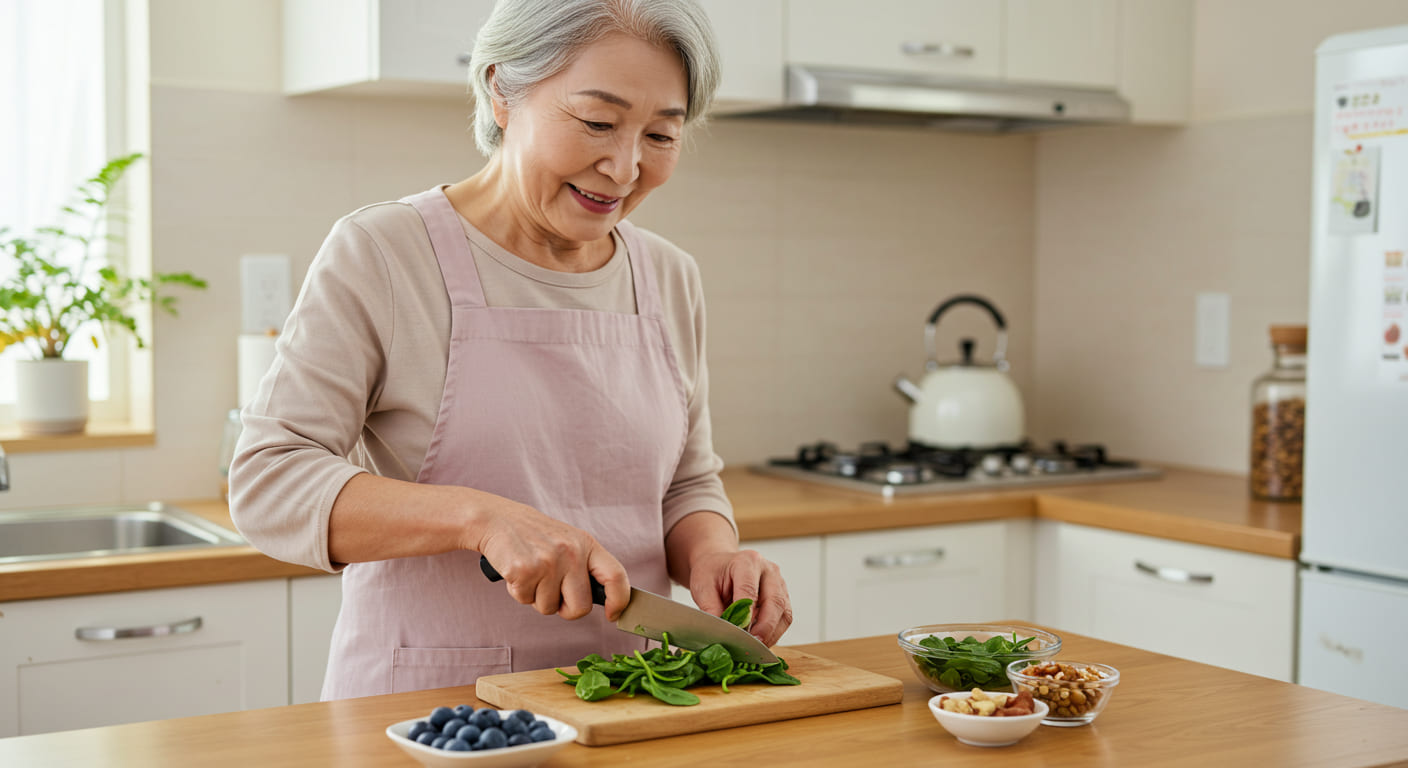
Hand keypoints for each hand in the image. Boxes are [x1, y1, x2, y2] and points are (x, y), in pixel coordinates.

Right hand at [470, 497, 629, 621]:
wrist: (497, 519)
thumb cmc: (534, 535)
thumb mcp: (568, 541)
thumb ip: (584, 566)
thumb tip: (604, 599)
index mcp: (586, 544)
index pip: (615, 576)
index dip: (619, 601)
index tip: (613, 615)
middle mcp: (571, 552)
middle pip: (581, 607)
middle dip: (565, 609)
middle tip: (552, 591)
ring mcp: (548, 562)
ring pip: (549, 608)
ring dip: (537, 598)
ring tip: (531, 572)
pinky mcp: (524, 570)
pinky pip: (525, 601)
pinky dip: (519, 592)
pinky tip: (517, 571)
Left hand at [687, 549, 792, 646]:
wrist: (720, 565)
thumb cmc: (712, 573)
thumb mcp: (702, 586)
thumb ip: (711, 608)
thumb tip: (722, 631)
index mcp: (748, 562)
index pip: (750, 591)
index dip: (746, 615)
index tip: (739, 634)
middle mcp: (769, 571)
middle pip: (775, 602)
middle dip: (765, 628)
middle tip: (752, 645)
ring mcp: (779, 583)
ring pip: (784, 612)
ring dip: (771, 633)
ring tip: (756, 647)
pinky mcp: (783, 596)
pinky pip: (784, 618)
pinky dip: (774, 633)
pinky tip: (760, 641)